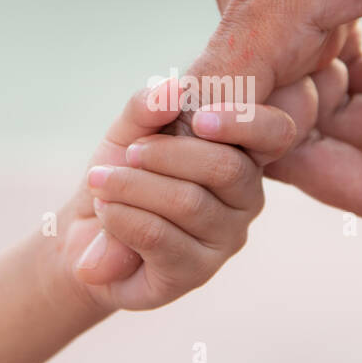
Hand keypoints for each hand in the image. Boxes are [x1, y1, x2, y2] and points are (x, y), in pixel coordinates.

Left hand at [61, 82, 297, 312]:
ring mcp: (225, 239)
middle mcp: (246, 197)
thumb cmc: (121, 174)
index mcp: (242, 153)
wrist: (86, 234)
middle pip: (226, 168)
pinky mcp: (194, 272)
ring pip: (188, 202)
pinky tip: (105, 211)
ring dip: (132, 186)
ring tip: (101, 181)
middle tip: (128, 152)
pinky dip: (123, 217)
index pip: (275, 134)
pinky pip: (160, 237)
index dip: (244, 122)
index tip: (197, 118)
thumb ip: (148, 106)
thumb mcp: (129, 130)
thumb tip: (171, 90)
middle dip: (166, 154)